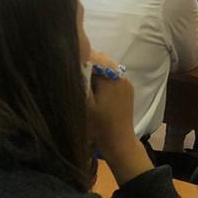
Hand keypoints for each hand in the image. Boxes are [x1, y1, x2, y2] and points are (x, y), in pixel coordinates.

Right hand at [85, 59, 151, 183]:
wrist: (119, 142)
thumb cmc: (99, 125)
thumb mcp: (84, 104)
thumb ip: (80, 81)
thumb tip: (74, 63)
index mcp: (110, 77)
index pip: (94, 56)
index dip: (80, 57)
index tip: (69, 63)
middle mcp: (120, 75)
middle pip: (102, 59)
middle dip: (88, 62)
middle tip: (75, 73)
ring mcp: (126, 81)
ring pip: (108, 66)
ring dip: (96, 69)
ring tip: (84, 81)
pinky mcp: (128, 89)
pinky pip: (114, 75)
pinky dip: (104, 77)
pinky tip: (96, 88)